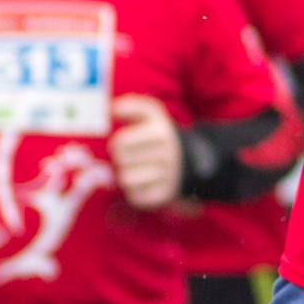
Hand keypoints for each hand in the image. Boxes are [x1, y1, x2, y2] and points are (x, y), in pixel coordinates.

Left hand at [110, 95, 182, 209]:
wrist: (193, 161)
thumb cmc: (161, 135)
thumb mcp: (153, 115)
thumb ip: (132, 106)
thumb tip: (110, 108)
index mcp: (161, 133)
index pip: (121, 143)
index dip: (116, 144)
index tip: (120, 144)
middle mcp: (167, 155)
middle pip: (121, 161)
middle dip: (120, 160)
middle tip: (128, 158)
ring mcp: (168, 177)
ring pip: (126, 180)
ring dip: (125, 176)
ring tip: (133, 170)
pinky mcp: (166, 195)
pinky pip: (135, 197)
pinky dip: (134, 192)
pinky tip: (142, 183)